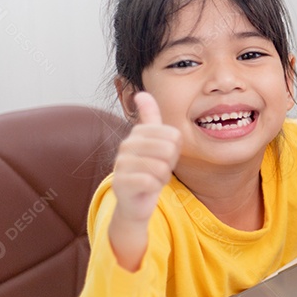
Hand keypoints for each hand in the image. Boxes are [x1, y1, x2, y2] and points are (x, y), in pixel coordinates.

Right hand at [109, 91, 181, 269]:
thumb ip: (149, 118)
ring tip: (152, 179)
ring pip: (161, 166)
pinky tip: (147, 188)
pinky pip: (151, 181)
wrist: (135, 203)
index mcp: (138, 133)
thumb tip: (142, 93)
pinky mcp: (121, 183)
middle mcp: (126, 145)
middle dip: (169, 164)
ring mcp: (121, 164)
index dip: (175, 150)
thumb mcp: (154, 143)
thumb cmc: (149, 170)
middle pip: (169, 149)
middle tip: (159, 170)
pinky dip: (155, 187)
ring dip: (162, 177)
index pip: (173, 135)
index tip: (164, 156)